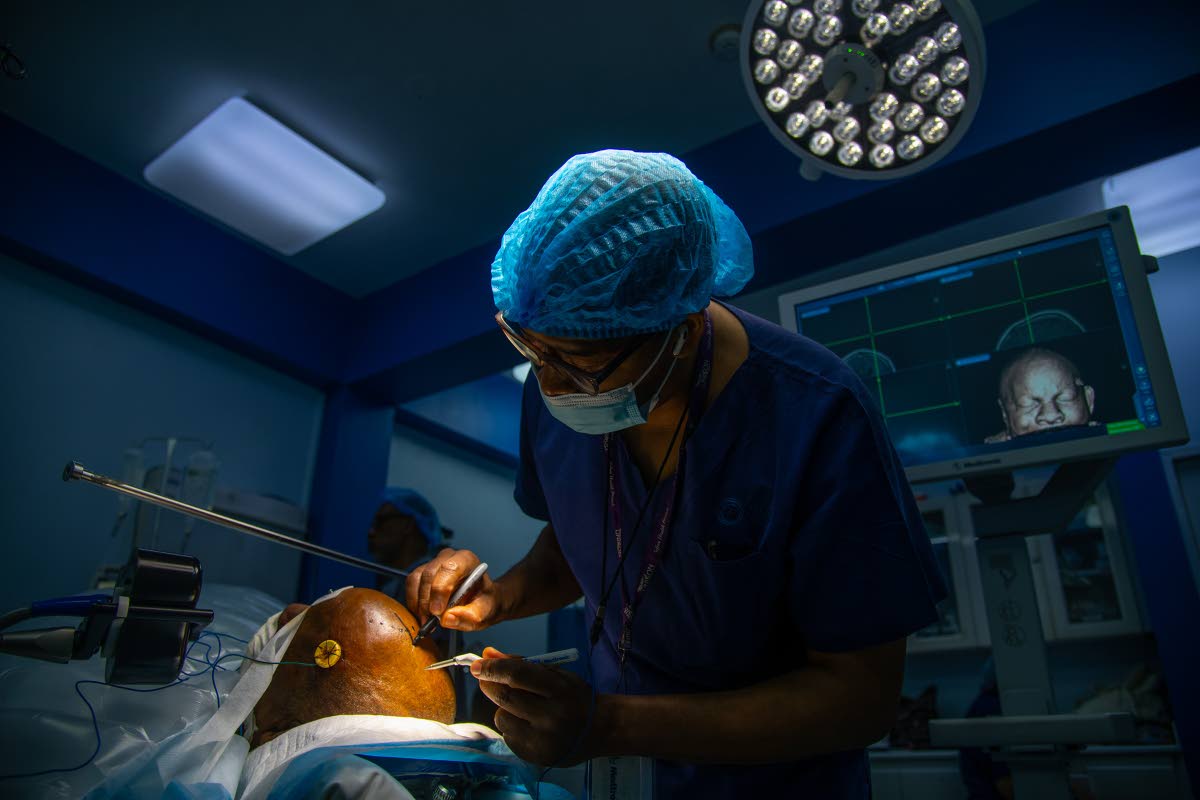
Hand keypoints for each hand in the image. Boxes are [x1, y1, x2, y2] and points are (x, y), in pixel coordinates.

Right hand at [405, 548, 503, 630]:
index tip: (437, 612)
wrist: (480, 600)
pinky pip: (411, 585)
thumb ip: (469, 616)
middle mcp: (449, 557)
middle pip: (429, 574)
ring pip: (416, 578)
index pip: (449, 569)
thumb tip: (447, 618)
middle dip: (427, 600)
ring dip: (418, 602)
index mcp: (467, 560)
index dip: (440, 590)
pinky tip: (422, 614)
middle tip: (429, 621)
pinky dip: (413, 602)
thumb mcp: (484, 613)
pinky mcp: (422, 572)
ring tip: (426, 620)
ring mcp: (434, 563)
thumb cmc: (483, 603)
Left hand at [472, 646, 598, 765]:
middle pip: (506, 697)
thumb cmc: (575, 696)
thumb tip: (487, 655)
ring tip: (522, 708)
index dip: (494, 668)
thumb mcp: (555, 674)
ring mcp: (543, 740)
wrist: (601, 729)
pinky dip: (512, 727)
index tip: (477, 664)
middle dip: (489, 685)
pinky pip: (508, 736)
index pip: (518, 675)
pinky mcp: (535, 757)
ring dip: (504, 709)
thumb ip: (522, 664)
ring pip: (502, 718)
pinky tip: (529, 726)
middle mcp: (552, 717)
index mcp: (560, 690)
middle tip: (484, 678)